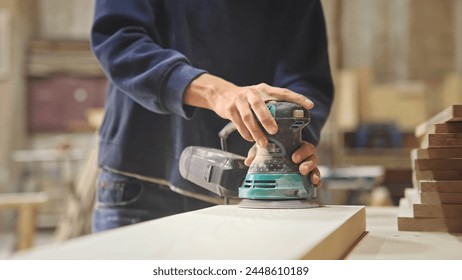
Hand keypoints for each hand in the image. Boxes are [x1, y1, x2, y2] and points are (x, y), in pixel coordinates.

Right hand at [184, 74, 313, 146]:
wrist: (221, 94)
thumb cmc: (246, 99)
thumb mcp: (259, 97)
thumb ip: (270, 106)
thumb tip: (289, 123)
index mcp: (264, 89)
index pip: (283, 92)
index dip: (297, 98)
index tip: (310, 106)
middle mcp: (252, 93)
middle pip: (259, 106)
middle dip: (267, 119)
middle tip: (275, 131)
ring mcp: (239, 101)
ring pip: (248, 118)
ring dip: (256, 132)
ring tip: (263, 143)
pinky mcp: (230, 110)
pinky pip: (239, 124)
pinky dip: (246, 134)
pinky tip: (251, 140)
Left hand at [245, 141, 320, 185]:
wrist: (278, 156)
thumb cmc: (274, 150)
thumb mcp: (265, 149)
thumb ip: (257, 153)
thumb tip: (248, 162)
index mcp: (297, 146)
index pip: (305, 146)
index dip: (302, 151)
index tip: (294, 157)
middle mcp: (305, 155)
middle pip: (312, 157)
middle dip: (308, 163)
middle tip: (300, 169)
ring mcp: (308, 165)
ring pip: (315, 167)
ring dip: (313, 172)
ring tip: (309, 178)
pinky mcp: (309, 175)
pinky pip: (316, 178)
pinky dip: (317, 181)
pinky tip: (315, 185)